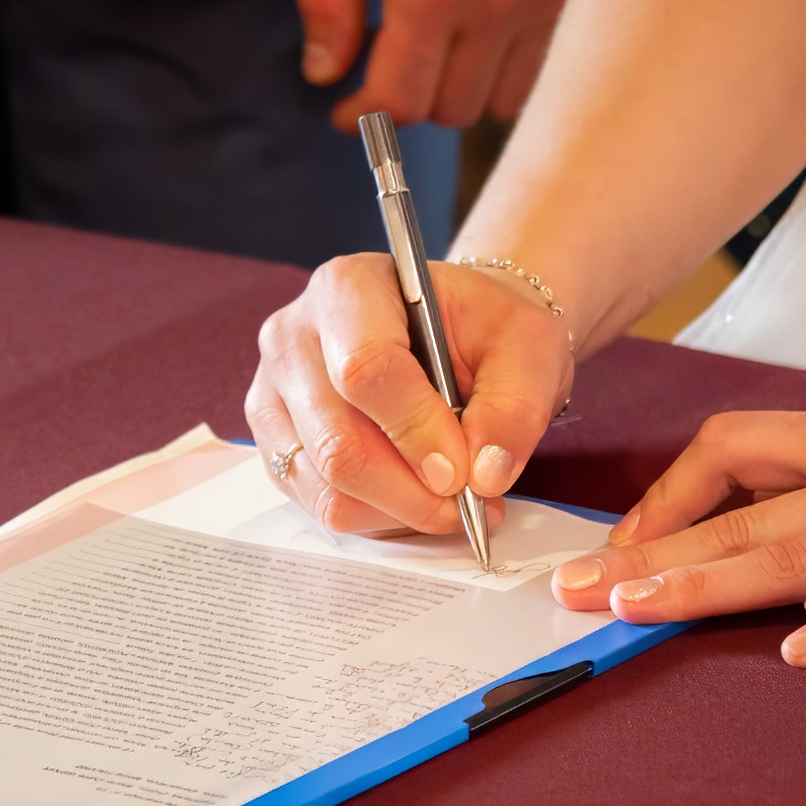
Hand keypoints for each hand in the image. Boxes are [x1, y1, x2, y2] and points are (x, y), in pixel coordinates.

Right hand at [246, 254, 572, 535]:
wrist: (458, 337)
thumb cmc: (486, 330)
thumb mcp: (529, 348)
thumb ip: (514, 407)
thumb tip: (484, 475)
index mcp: (350, 288)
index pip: (365, 369)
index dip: (415, 431)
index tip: (462, 471)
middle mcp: (295, 338)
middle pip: (337, 440)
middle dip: (411, 490)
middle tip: (466, 503)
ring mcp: (276, 395)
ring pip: (326, 484)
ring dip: (398, 510)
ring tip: (451, 502)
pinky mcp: (277, 444)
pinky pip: (319, 504)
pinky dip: (377, 517)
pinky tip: (415, 498)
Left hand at [297, 0, 589, 130]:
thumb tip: (324, 73)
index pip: (399, 101)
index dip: (364, 119)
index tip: (346, 112)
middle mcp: (496, 5)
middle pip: (445, 109)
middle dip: (409, 95)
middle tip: (393, 55)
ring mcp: (544, 4)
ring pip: (494, 103)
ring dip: (458, 89)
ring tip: (441, 45)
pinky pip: (538, 76)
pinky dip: (504, 75)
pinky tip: (484, 39)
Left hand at [549, 411, 805, 667]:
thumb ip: (735, 480)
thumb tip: (638, 536)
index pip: (730, 446)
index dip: (667, 497)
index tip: (613, 543)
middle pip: (737, 522)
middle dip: (651, 557)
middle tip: (578, 587)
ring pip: (786, 562)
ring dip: (710, 587)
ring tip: (639, 607)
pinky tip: (793, 651)